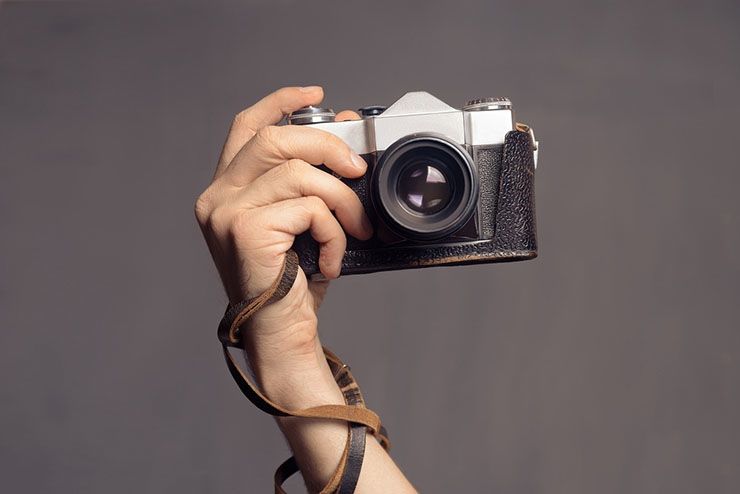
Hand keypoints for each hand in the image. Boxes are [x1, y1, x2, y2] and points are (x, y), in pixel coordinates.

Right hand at [194, 86, 371, 406]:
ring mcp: (227, 212)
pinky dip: (334, 232)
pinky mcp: (247, 229)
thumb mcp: (303, 222)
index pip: (247, 127)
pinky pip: (310, 207)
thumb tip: (348, 140)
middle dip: (327, 146)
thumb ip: (314, 181)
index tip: (317, 96)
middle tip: (357, 169)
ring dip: (343, 201)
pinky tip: (332, 259)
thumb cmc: (292, 283)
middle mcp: (218, 197)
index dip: (280, 102)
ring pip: (301, 173)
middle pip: (275, 137)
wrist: (281, 335)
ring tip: (356, 230)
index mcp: (227, 190)